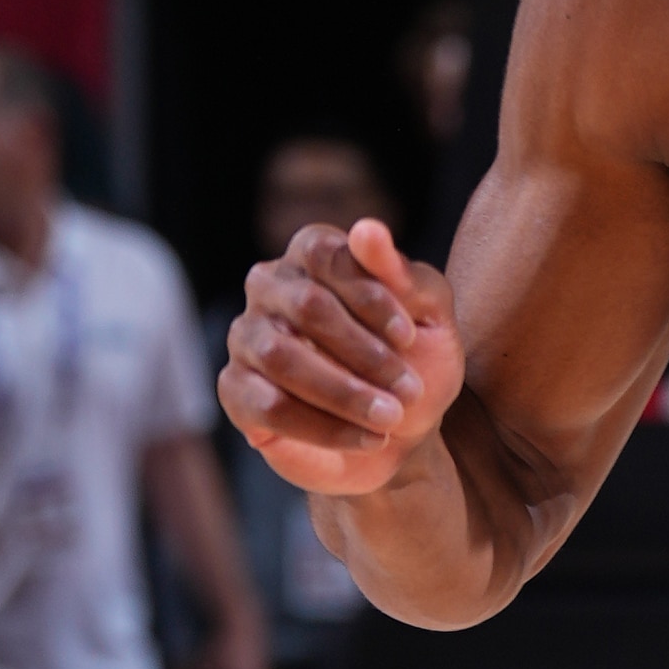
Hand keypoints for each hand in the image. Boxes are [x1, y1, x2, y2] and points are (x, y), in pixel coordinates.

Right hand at [221, 217, 464, 497]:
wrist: (402, 434)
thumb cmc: (416, 363)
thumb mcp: (432, 320)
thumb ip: (408, 277)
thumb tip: (368, 229)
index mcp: (314, 254)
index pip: (328, 255)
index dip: (372, 297)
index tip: (410, 337)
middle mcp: (270, 287)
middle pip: (306, 306)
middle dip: (365, 353)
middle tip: (409, 389)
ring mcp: (247, 337)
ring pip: (281, 358)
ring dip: (345, 393)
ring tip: (390, 418)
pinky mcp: (236, 389)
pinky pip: (268, 406)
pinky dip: (325, 427)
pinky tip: (367, 439)